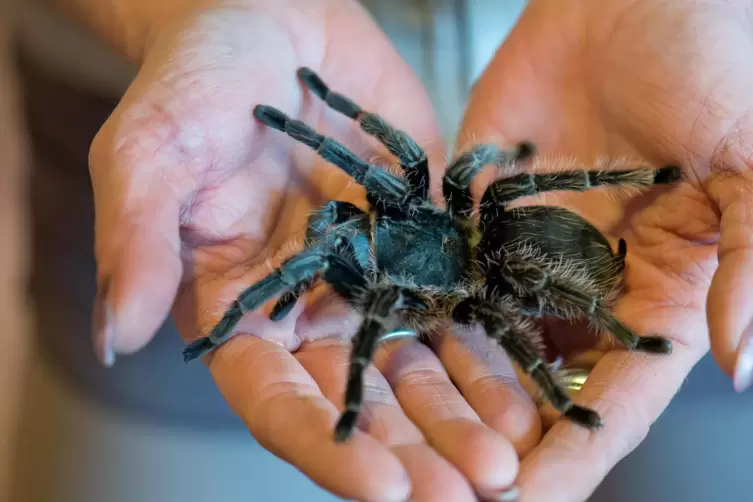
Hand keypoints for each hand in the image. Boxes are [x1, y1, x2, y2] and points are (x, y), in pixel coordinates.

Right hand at [88, 1, 536, 499]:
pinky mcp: (422, 240)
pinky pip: (461, 303)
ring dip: (465, 416)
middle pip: (365, 402)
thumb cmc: (196, 79)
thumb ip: (135, 241)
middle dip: (417, 451)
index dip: (328, 445)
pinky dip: (493, 347)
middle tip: (471, 492)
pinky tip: (530, 384)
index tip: (382, 487)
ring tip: (511, 457)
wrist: (271, 21)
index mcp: (241, 309)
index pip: (279, 400)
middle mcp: (310, 309)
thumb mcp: (150, 150)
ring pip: (421, 367)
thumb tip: (116, 338)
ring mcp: (373, 278)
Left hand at [458, 0, 752, 498]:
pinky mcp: (478, 207)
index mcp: (657, 288)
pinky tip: (383, 359)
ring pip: (484, 338)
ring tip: (409, 451)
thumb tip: (740, 366)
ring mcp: (525, 247)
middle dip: (501, 440)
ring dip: (450, 395)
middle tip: (452, 494)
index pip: (616, 393)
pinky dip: (422, 313)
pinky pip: (448, 269)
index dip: (578, 453)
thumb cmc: (721, 62)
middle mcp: (583, 281)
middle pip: (540, 382)